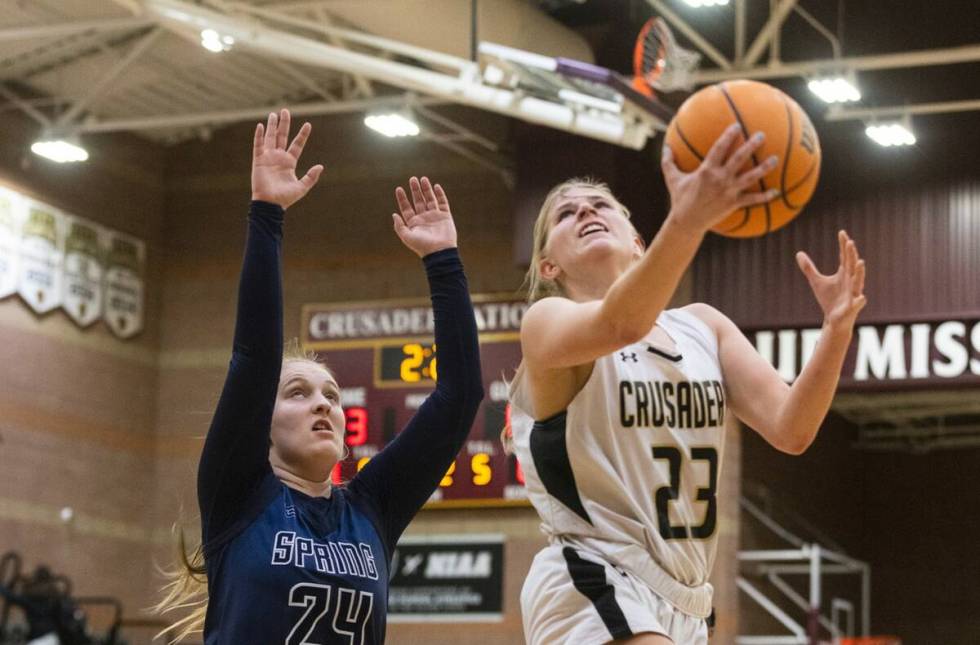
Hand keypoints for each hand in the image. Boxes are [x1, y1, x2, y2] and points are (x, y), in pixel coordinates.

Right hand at [251, 109, 323, 208]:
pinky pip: (258, 145)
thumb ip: (311, 177)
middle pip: (282, 137)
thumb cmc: (286, 198)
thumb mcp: (302, 187)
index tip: (308, 125)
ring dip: (272, 126)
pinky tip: (260, 125)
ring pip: (270, 138)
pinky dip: (258, 136)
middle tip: (285, 111)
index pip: (297, 145)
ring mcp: (268, 158)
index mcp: (289, 163)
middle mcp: (279, 158)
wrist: (270, 204)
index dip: (302, 135)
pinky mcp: (258, 160)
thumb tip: (321, 166)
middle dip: (284, 124)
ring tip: (274, 114)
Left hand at [392, 177, 456, 256]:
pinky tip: (436, 186)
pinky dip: (440, 194)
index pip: (406, 208)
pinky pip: (443, 202)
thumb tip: (394, 214)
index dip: (402, 198)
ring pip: (430, 199)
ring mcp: (435, 216)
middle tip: (412, 179)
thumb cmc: (422, 246)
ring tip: (423, 179)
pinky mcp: (445, 216)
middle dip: (415, 190)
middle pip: (418, 201)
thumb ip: (399, 226)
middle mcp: (424, 218)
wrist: (439, 252)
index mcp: (414, 223)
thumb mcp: (406, 237)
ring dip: (426, 189)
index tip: (399, 189)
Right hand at [661, 124, 779, 234]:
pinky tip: (776, 192)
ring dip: (764, 168)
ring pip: (750, 177)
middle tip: (761, 135)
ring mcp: (729, 191)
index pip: (719, 148)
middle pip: (739, 158)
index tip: (737, 125)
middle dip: (751, 145)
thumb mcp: (672, 179)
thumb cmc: (679, 199)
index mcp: (706, 170)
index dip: (728, 136)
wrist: (686, 223)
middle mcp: (720, 178)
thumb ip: (668, 162)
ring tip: (775, 159)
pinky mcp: (734, 204)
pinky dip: (765, 196)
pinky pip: (752, 199)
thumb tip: (665, 146)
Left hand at [797, 230, 866, 331]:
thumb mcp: (816, 281)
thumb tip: (798, 253)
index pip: (845, 257)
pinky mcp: (852, 308)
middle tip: (850, 242)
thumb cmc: (829, 299)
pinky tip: (861, 298)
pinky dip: (859, 301)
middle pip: (852, 265)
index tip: (842, 232)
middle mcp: (851, 281)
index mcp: (844, 274)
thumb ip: (809, 268)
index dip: (843, 245)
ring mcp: (853, 294)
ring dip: (860, 272)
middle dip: (851, 254)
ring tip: (861, 262)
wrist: (834, 320)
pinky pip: (856, 304)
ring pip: (858, 282)